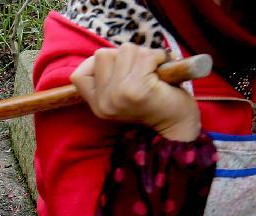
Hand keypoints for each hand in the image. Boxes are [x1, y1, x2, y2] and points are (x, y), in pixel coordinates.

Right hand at [71, 44, 200, 141]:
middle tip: (142, 70)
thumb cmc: (155, 102)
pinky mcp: (136, 90)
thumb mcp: (122, 95)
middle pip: (102, 55)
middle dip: (126, 55)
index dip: (97, 63)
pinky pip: (145, 56)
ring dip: (144, 54)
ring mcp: (117, 95)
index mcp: (97, 105)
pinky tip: (164, 68)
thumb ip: (110, 77)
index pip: (78, 75)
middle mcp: (103, 102)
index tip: (118, 67)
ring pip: (124, 50)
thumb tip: (111, 53)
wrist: (177, 124)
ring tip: (154, 70)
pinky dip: (159, 56)